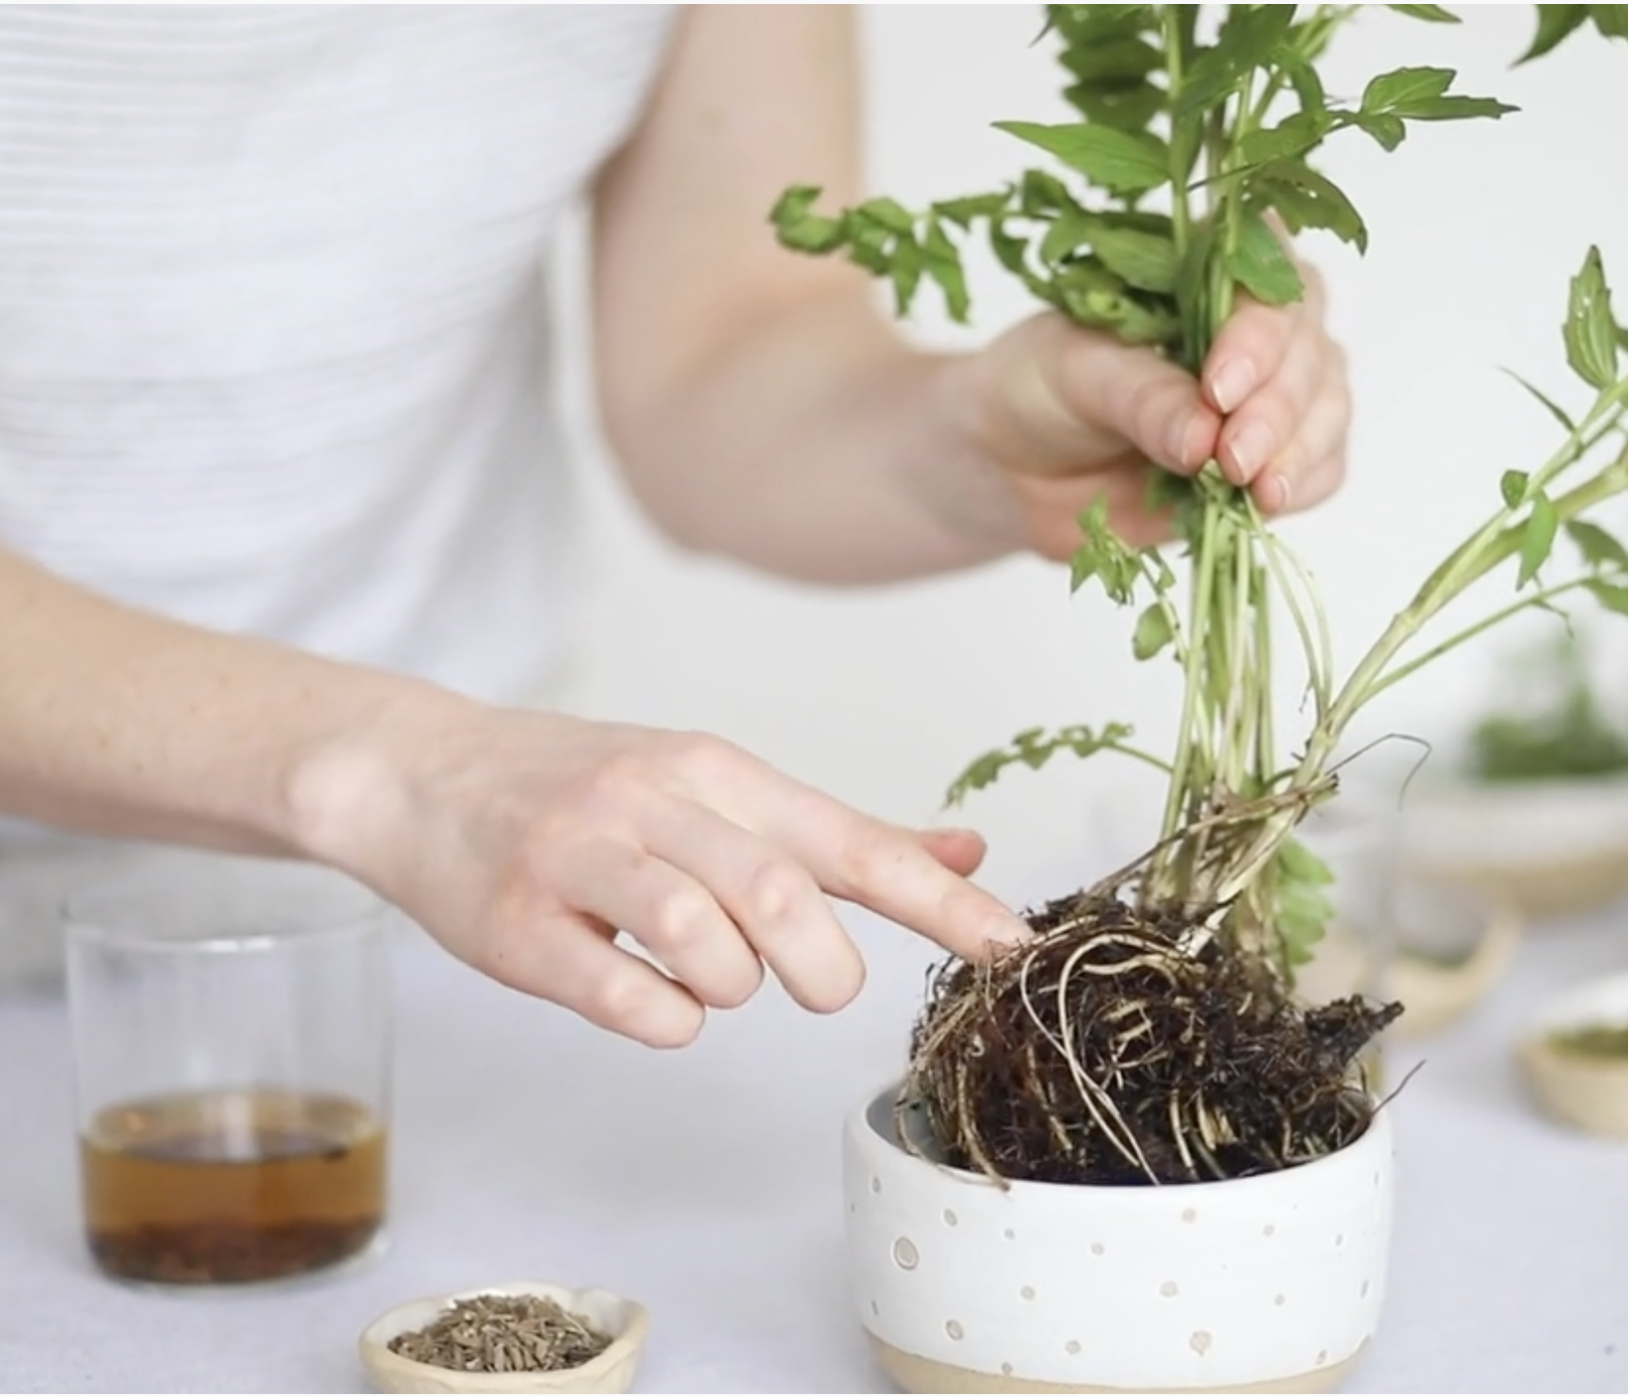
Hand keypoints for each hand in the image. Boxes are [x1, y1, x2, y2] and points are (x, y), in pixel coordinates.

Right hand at [306, 696, 1029, 1047]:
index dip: (939, 899)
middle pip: (782, 893)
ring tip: (704, 974)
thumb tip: (968, 850)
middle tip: (811, 985)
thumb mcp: (712, 789)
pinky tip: (648, 995)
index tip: (1012, 947)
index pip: (849, 840)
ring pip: (703, 939)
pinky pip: (623, 996)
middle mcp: (652, 800)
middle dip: (820, 965)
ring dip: (730, 985)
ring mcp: (579, 858)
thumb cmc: (583, 790)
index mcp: (714, 771)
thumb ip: (834, 833)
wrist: (421, 773)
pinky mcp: (518, 924)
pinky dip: (663, 1018)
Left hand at [946, 257, 1348, 557]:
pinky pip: (1321, 467)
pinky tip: (1270, 501)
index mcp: (1203, 277)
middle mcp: (1251, 329)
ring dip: (1301, 448)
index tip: (1221, 388)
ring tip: (1256, 488)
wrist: (1014, 469)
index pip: (1263, 278)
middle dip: (1278, 406)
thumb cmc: (1036, 390)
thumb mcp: (1073, 376)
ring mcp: (1269, 396)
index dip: (1258, 331)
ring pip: (1326, 407)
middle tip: (1234, 456)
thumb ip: (1140, 399)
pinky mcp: (1268, 461)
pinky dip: (1306, 483)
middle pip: (1307, 347)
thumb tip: (1205, 438)